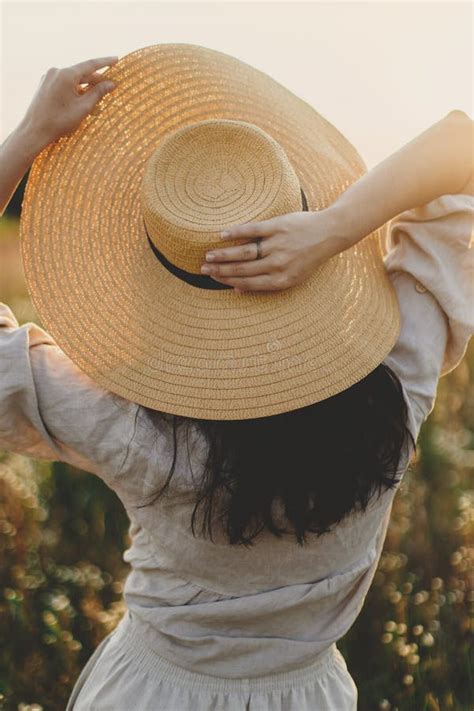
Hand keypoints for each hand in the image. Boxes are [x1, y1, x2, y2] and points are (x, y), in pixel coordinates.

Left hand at [20, 55, 118, 149]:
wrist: (34, 131)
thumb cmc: (59, 121)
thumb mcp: (83, 108)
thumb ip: (98, 93)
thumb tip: (111, 83)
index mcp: (66, 74)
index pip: (90, 65)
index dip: (105, 62)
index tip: (116, 59)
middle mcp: (56, 71)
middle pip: (81, 73)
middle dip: (95, 80)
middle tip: (110, 85)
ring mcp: (48, 77)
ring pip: (72, 79)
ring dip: (85, 87)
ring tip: (96, 97)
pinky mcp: (44, 85)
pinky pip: (63, 84)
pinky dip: (74, 89)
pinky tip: (80, 100)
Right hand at [201, 209, 356, 292]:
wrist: (329, 233)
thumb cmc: (309, 257)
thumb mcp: (293, 277)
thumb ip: (267, 283)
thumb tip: (239, 290)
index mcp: (282, 280)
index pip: (248, 283)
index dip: (228, 281)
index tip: (213, 279)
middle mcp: (278, 264)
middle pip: (243, 269)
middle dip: (220, 270)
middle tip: (203, 269)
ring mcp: (277, 245)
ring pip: (244, 252)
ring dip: (223, 255)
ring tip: (208, 255)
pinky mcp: (278, 226)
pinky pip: (253, 230)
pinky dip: (236, 233)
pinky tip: (221, 235)